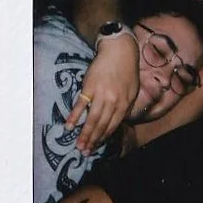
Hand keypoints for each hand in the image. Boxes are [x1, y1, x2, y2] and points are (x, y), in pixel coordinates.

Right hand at [65, 36, 139, 154]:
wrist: (119, 50)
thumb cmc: (127, 70)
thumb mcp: (132, 90)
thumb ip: (126, 106)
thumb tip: (119, 122)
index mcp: (125, 103)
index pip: (113, 125)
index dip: (104, 137)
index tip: (97, 146)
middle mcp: (114, 101)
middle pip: (102, 125)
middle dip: (93, 141)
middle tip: (85, 152)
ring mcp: (101, 94)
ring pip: (92, 119)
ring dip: (84, 134)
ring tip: (78, 145)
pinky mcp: (89, 87)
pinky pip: (81, 105)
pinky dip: (74, 116)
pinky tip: (69, 126)